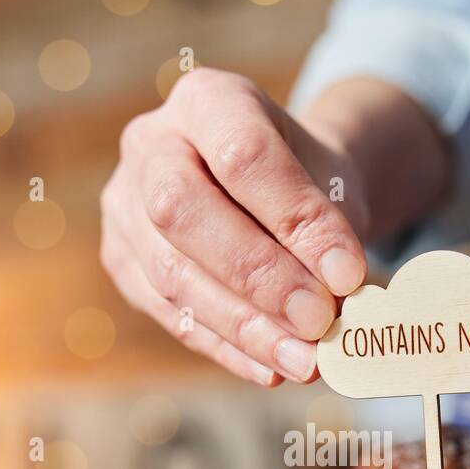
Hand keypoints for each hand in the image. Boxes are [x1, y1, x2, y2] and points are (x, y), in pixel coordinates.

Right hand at [100, 68, 369, 385]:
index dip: (297, 220)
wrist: (270, 186)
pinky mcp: (121, 260)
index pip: (243, 157)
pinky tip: (270, 369)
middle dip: (258, 277)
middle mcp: (149, 143)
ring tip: (305, 361)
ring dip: (244, 327)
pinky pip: (168, 313)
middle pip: (182, 211)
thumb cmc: (304, 179)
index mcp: (207, 99)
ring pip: (170, 274)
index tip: (348, 273)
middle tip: (318, 322)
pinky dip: (225, 347)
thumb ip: (331, 231)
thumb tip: (339, 304)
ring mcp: (123, 203)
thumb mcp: (331, 183)